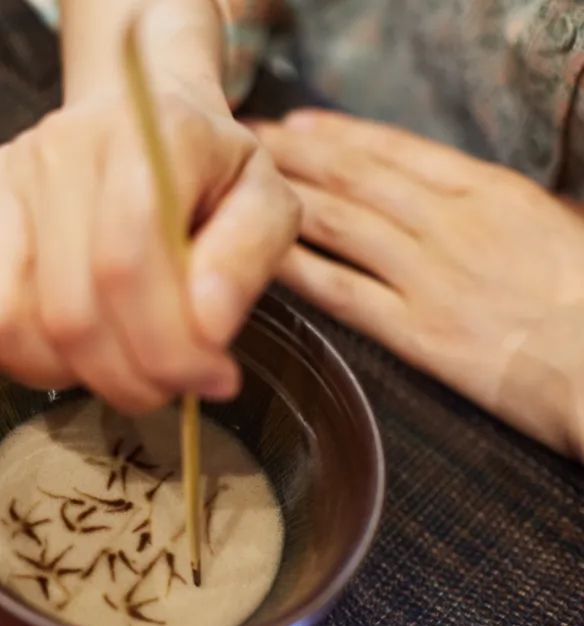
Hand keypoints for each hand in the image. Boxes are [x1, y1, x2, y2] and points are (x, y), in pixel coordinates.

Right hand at [0, 87, 298, 413]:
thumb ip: (246, 260)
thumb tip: (208, 330)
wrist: (141, 116)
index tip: (213, 378)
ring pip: (12, 322)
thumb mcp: (265, 200)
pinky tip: (78, 353)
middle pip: (69, 308)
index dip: (168, 344)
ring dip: (74, 375)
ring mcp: (4, 181)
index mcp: (141, 135)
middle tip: (170, 387)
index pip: (127, 261)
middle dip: (127, 376)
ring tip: (124, 369)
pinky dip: (29, 361)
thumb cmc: (209, 169)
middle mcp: (58, 149)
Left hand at [250, 109, 583, 458]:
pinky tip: (262, 256)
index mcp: (491, 193)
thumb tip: (458, 202)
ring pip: (340, 223)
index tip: (298, 123)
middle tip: (249, 138)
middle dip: (296, 154)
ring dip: (285, 196)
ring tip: (243, 182)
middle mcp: (452, 224)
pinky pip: (343, 292)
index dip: (339, 134)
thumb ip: (498, 212)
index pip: (397, 151)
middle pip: (355, 177)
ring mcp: (431, 276)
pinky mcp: (419, 332)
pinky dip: (298, 271)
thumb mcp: (554, 228)